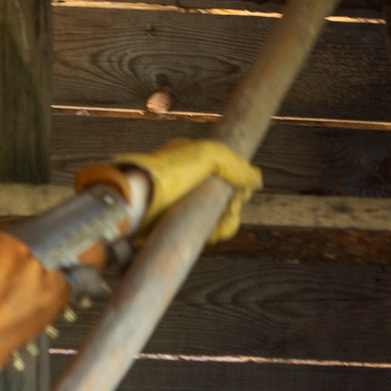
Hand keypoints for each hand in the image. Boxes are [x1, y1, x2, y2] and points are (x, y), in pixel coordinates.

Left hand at [74, 138, 261, 242]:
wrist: (134, 205)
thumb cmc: (165, 176)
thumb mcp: (206, 156)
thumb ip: (234, 164)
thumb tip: (256, 179)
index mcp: (191, 160)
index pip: (226, 171)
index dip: (238, 183)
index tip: (242, 192)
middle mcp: (188, 182)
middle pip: (224, 196)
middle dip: (231, 206)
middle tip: (227, 209)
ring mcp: (181, 205)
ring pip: (217, 216)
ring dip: (225, 222)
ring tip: (218, 225)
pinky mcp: (176, 226)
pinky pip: (204, 231)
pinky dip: (213, 233)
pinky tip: (211, 234)